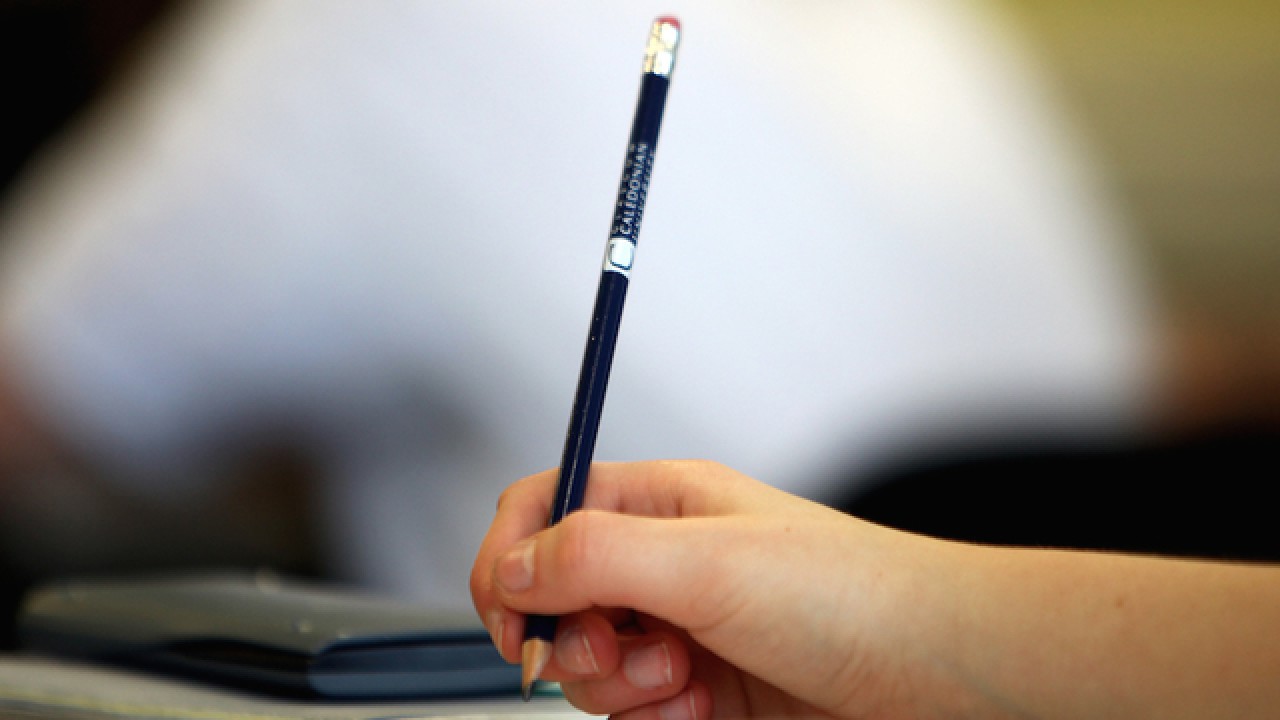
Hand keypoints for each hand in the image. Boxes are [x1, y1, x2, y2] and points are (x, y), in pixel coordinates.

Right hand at [470, 460, 980, 718]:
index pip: (542, 509)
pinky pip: (633, 712)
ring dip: (620, 687)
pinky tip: (703, 710)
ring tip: (683, 681)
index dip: (509, 559)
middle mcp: (664, 561)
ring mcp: (682, 628)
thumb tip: (512, 567)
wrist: (935, 675)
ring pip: (589, 666)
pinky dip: (653, 719)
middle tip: (619, 652)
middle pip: (554, 600)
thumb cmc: (852, 594)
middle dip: (572, 641)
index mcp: (660, 503)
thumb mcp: (708, 561)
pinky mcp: (701, 689)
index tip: (509, 618)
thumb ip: (594, 556)